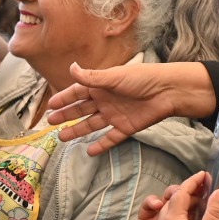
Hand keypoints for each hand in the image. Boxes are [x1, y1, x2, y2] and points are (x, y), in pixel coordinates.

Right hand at [45, 61, 214, 156]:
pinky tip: (89, 151)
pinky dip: (101, 145)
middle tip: (50, 123)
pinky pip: (110, 138)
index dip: (64, 99)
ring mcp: (115, 115)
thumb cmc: (142, 79)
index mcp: (101, 86)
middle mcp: (106, 100)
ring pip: (91, 125)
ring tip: (62, 138)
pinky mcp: (126, 127)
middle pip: (81, 109)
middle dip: (66, 116)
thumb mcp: (114, 77)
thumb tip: (71, 68)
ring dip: (77, 130)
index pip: (77, 92)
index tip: (50, 106)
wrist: (168, 92)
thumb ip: (91, 77)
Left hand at [152, 171, 218, 219]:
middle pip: (174, 201)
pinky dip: (181, 216)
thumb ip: (215, 212)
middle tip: (204, 189)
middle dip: (189, 192)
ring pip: (171, 212)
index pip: (181, 193)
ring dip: (185, 205)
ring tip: (200, 204)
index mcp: (171, 219)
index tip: (202, 175)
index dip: (193, 182)